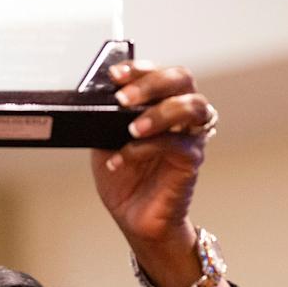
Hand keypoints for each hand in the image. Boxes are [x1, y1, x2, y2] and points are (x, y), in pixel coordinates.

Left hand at [89, 63, 216, 250]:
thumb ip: (105, 119)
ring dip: (160, 112)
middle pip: (182, 79)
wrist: (133, 217)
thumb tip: (94, 100)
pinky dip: (146, 148)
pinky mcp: (191, 161)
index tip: (115, 75)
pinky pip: (177, 145)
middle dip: (152, 82)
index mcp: (160, 103)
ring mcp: (190, 137)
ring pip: (193, 106)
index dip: (139, 68)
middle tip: (123, 99)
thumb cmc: (124, 179)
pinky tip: (123, 158)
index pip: (159, 72)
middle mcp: (180, 115)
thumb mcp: (103, 141)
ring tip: (132, 128)